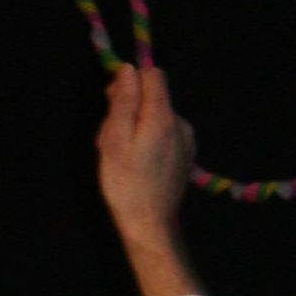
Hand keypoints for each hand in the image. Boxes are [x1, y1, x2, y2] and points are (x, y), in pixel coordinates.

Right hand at [95, 62, 197, 295]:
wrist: (149, 226)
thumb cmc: (126, 184)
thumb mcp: (114, 139)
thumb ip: (123, 101)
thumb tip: (128, 69)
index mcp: (163, 116)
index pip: (153, 75)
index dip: (130, 81)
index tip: (112, 100)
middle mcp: (181, 124)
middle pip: (154, 96)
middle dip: (129, 107)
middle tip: (109, 136)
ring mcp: (186, 141)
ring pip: (157, 116)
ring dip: (137, 125)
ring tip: (121, 154)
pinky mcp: (185, 156)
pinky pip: (165, 134)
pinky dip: (148, 139)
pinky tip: (136, 163)